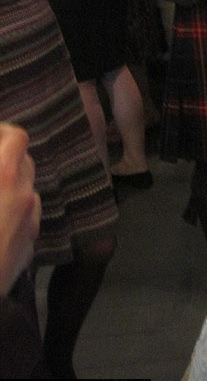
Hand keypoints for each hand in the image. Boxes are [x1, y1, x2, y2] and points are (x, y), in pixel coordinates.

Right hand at [0, 123, 40, 294]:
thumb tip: (0, 169)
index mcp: (4, 176)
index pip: (17, 138)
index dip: (2, 132)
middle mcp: (25, 195)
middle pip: (24, 163)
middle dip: (5, 160)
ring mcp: (30, 223)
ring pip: (26, 192)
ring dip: (10, 187)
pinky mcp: (28, 248)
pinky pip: (25, 219)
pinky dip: (12, 213)